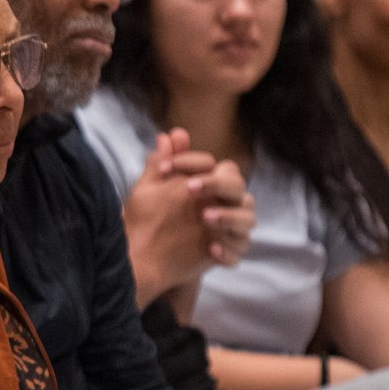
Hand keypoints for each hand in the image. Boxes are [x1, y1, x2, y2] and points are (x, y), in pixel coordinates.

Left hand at [125, 128, 247, 297]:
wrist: (140, 255)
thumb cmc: (148, 217)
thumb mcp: (150, 189)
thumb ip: (162, 163)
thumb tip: (170, 134)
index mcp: (212, 185)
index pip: (219, 166)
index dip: (193, 163)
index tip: (164, 169)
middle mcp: (225, 205)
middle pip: (239, 188)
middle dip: (217, 185)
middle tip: (190, 188)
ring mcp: (227, 230)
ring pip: (248, 220)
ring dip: (230, 218)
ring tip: (206, 219)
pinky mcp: (225, 254)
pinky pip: (239, 251)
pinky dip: (229, 250)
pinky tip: (210, 249)